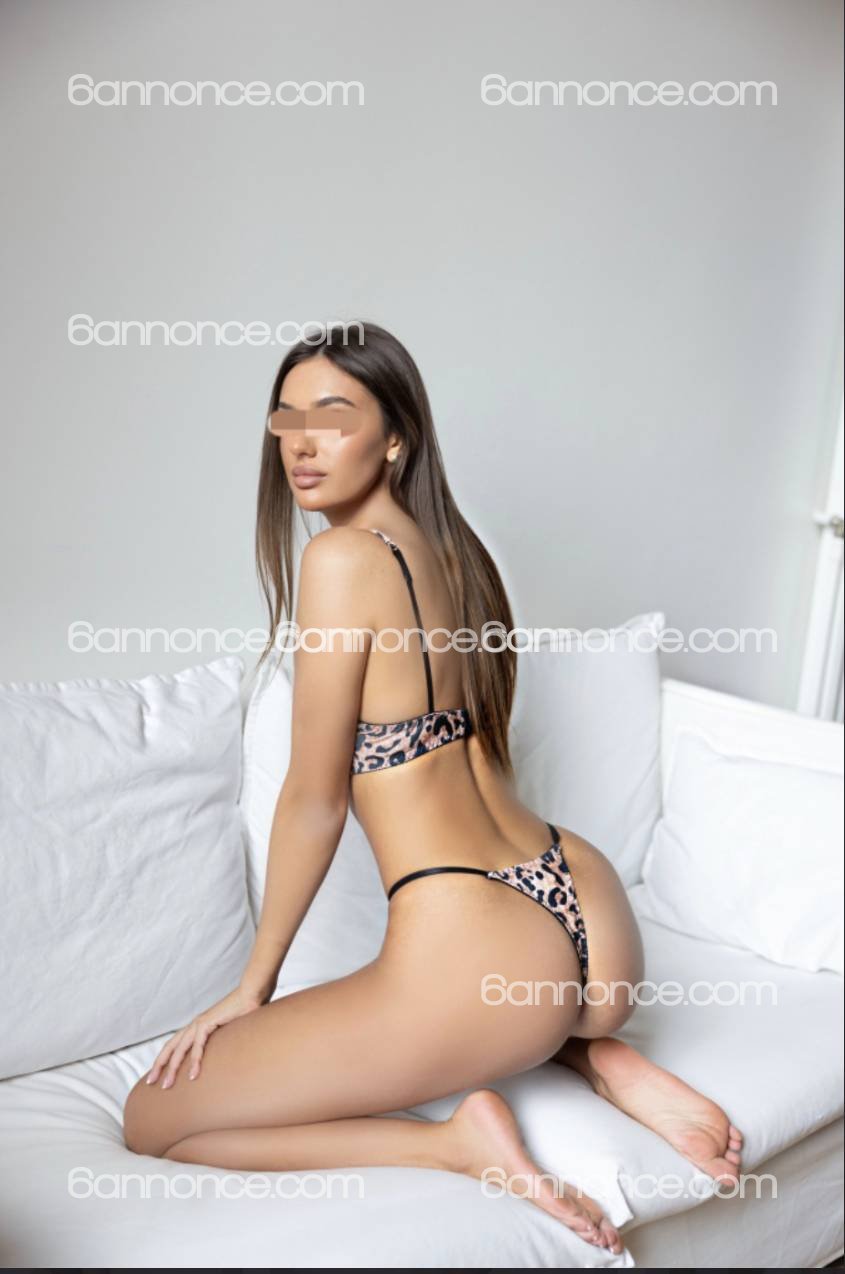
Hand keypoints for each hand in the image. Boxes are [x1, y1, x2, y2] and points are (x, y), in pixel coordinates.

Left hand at [145, 985, 265, 1087]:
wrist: (251, 995)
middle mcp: (194, 1025)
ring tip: (167, 1085)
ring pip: (179, 1049)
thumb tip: (223, 1060)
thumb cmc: (243, 1014)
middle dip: (159, 1066)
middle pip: (170, 1047)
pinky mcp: (207, 1023)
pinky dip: (194, 1061)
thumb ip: (221, 1044)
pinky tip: (193, 1075)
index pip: (174, 1045)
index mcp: (196, 1027)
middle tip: (151, 1083)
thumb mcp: (228, 1034)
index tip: (157, 1075)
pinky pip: (197, 1046)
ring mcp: (199, 1023)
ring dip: (172, 1068)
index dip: (164, 1059)